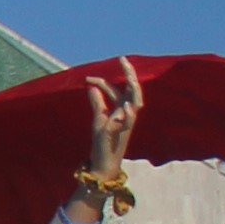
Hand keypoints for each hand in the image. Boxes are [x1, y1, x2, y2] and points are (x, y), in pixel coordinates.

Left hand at [71, 60, 145, 222]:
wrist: (103, 164)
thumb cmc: (102, 143)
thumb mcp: (98, 119)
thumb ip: (97, 103)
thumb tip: (92, 86)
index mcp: (121, 112)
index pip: (117, 91)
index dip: (105, 82)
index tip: (88, 77)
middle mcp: (127, 116)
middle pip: (134, 93)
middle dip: (131, 76)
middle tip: (123, 60)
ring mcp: (125, 126)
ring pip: (136, 107)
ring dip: (133, 94)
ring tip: (131, 79)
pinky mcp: (120, 135)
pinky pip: (127, 124)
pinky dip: (126, 116)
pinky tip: (125, 107)